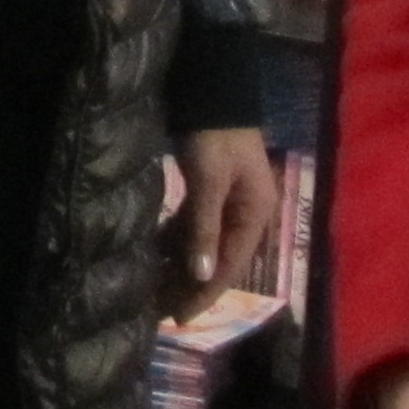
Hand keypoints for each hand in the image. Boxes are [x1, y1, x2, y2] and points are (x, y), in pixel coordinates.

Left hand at [168, 126, 282, 316]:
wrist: (212, 89)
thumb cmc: (214, 134)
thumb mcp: (208, 181)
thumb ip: (203, 228)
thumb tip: (199, 275)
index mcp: (255, 215)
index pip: (228, 266)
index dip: (204, 294)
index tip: (180, 318)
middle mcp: (245, 214)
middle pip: (217, 260)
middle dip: (190, 286)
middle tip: (159, 311)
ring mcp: (228, 204)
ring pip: (203, 246)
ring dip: (181, 268)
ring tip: (154, 291)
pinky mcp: (210, 192)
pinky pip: (193, 227)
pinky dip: (176, 243)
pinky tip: (155, 257)